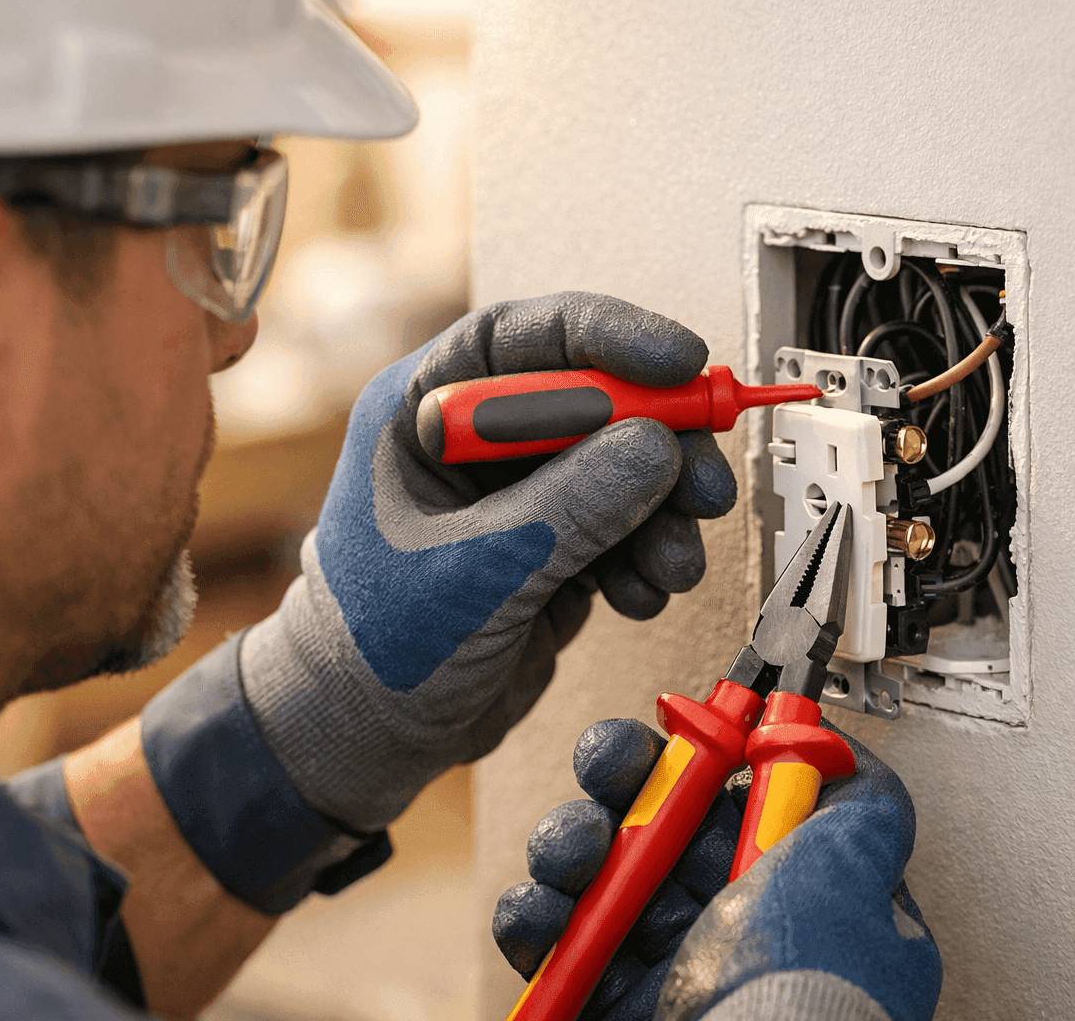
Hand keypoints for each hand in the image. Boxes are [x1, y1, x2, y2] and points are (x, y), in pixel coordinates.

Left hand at [238, 293, 737, 832]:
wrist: (368, 738)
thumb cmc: (375, 648)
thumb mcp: (476, 571)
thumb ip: (569, 508)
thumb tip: (657, 449)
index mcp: (426, 409)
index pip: (528, 338)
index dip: (612, 337)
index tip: (680, 359)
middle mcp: (478, 439)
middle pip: (597, 399)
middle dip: (663, 441)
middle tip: (706, 485)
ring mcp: (520, 493)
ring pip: (623, 466)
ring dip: (665, 513)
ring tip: (674, 566)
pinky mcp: (554, 544)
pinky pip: (626, 526)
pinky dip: (648, 557)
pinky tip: (639, 595)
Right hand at [493, 718, 941, 1020]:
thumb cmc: (803, 998)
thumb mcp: (857, 875)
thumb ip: (864, 804)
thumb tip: (846, 751)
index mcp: (799, 890)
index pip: (745, 797)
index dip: (707, 753)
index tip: (683, 732)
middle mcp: (732, 924)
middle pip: (663, 820)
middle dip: (624, 780)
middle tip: (610, 772)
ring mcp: (666, 962)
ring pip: (600, 867)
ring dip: (573, 840)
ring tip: (575, 854)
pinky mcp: (604, 997)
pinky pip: (553, 937)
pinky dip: (534, 915)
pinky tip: (543, 909)